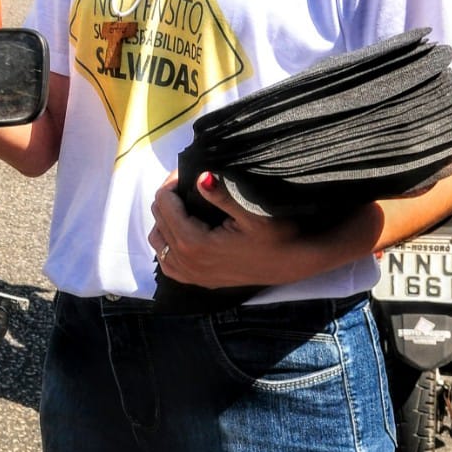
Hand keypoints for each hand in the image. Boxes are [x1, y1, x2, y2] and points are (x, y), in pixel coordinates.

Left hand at [148, 171, 312, 287]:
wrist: (294, 264)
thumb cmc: (278, 237)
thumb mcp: (253, 213)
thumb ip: (222, 195)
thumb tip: (201, 176)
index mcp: (194, 243)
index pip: (164, 203)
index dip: (171, 182)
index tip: (185, 170)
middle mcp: (186, 262)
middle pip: (158, 218)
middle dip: (169, 196)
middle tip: (185, 181)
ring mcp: (191, 275)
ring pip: (158, 240)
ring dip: (165, 219)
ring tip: (183, 203)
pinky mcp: (199, 281)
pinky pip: (167, 263)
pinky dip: (168, 244)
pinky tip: (182, 230)